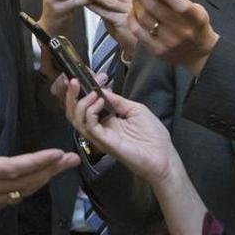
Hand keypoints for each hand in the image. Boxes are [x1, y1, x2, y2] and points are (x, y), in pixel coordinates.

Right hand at [0, 99, 78, 216]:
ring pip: (22, 192)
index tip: (57, 154)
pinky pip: (14, 199)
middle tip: (72, 159)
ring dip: (44, 179)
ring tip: (62, 166)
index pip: (14, 168)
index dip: (38, 162)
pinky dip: (29, 187)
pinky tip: (40, 177)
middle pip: (25, 182)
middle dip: (51, 170)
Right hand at [63, 78, 178, 186]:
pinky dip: (90, 112)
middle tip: (74, 81)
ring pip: (77, 121)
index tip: (78, 78)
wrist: (164, 157)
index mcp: (106, 122)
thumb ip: (117, 101)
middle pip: (75, 114)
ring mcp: (100, 137)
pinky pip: (90, 127)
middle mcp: (100, 129)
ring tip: (92, 94)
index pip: (85, 107)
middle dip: (71, 96)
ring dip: (81, 103)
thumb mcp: (135, 109)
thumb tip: (101, 90)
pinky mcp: (104, 142)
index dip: (79, 93)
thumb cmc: (153, 136)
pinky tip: (99, 102)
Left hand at [84, 0, 137, 57]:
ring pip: (109, 1)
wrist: (133, 45)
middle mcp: (130, 2)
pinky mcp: (122, 21)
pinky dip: (96, 8)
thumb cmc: (124, 27)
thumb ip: (108, 1)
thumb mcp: (116, 11)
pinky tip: (87, 4)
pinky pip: (106, 13)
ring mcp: (127, 11)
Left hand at [117, 0, 218, 76]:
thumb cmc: (195, 26)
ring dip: (134, 3)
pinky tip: (132, 11)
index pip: (181, 6)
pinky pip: (138, 32)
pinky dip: (132, 19)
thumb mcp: (197, 11)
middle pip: (155, 8)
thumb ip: (180, 0)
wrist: (199, 54)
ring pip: (144, 18)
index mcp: (196, 19)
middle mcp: (182, 31)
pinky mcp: (157, 50)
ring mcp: (169, 42)